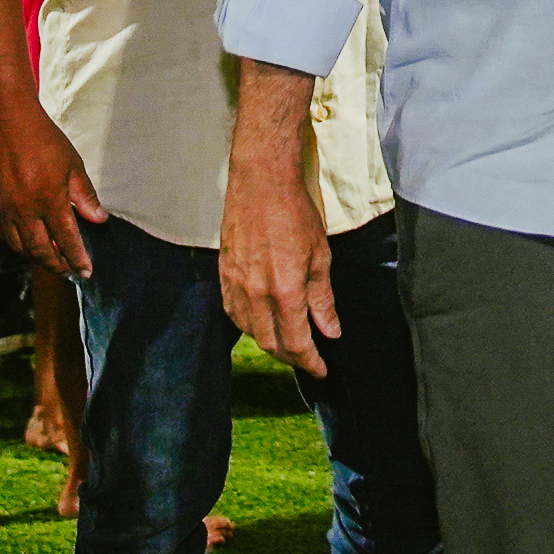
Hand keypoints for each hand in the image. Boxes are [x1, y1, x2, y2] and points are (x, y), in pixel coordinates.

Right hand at [0, 106, 108, 277]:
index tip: (85, 272)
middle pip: (40, 252)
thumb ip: (85, 195)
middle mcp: (23, 210)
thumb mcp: (72, 163)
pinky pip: (1, 233)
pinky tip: (25, 242)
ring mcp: (2, 208)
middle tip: (68, 273)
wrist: (4, 119)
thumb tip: (99, 220)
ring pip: (18, 246)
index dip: (77, 259)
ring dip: (35, 258)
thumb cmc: (43, 138)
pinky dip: (15, 243)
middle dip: (56, 266)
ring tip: (50, 260)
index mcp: (48, 200)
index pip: (66, 240)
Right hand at [218, 159, 339, 377]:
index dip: (310, 362)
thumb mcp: (320, 257)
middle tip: (307, 358)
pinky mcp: (223, 276)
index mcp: (284, 291)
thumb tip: (330, 331)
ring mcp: (236, 286)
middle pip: (271, 344)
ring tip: (287, 341)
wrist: (261, 183)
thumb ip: (323, 299)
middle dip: (291, 357)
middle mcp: (256, 295)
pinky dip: (248, 326)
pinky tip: (260, 322)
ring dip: (269, 343)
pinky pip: (233, 313)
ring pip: (250, 332)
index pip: (296, 343)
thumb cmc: (295, 214)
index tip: (321, 370)